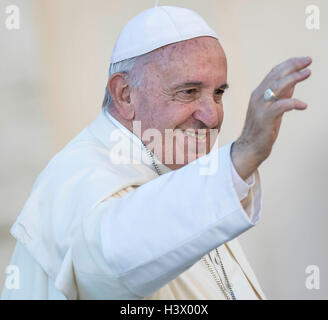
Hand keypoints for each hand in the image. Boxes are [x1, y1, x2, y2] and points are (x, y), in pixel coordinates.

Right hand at [231, 56, 311, 179]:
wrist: (250, 148)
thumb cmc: (262, 130)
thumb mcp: (272, 108)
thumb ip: (281, 96)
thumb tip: (293, 82)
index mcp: (258, 94)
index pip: (274, 73)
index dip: (289, 64)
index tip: (304, 60)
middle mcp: (257, 97)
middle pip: (276, 76)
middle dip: (293, 66)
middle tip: (309, 61)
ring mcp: (260, 107)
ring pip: (277, 86)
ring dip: (294, 78)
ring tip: (308, 73)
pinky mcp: (265, 118)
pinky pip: (281, 106)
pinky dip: (293, 103)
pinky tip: (303, 105)